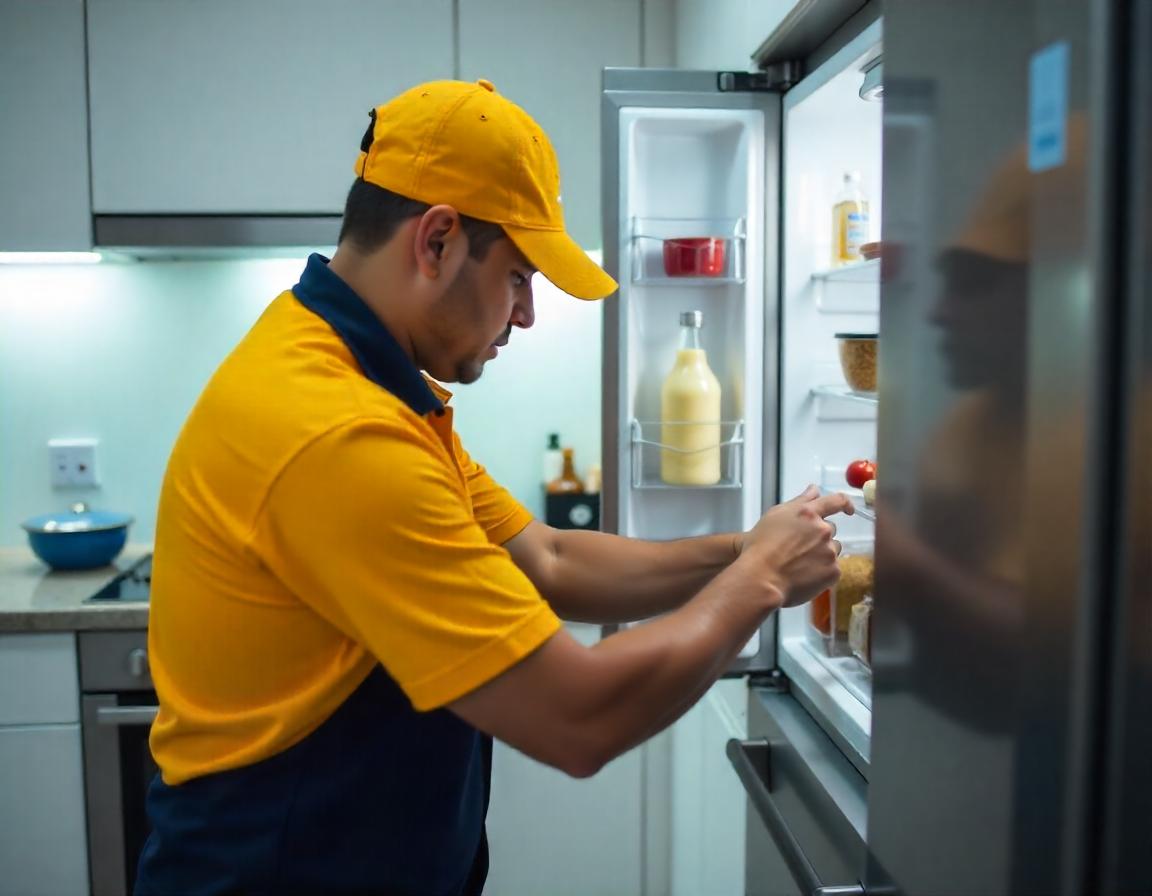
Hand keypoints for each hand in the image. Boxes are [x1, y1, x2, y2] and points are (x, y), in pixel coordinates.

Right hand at [742, 485, 853, 607]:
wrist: (762, 578)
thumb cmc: (761, 548)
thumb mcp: (774, 516)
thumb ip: (799, 501)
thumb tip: (813, 490)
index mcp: (808, 513)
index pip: (836, 501)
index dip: (845, 504)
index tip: (848, 509)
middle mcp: (822, 530)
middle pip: (831, 529)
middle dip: (819, 536)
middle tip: (800, 547)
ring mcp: (829, 551)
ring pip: (833, 549)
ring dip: (822, 553)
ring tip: (800, 563)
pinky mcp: (833, 571)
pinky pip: (833, 568)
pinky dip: (822, 571)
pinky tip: (804, 574)